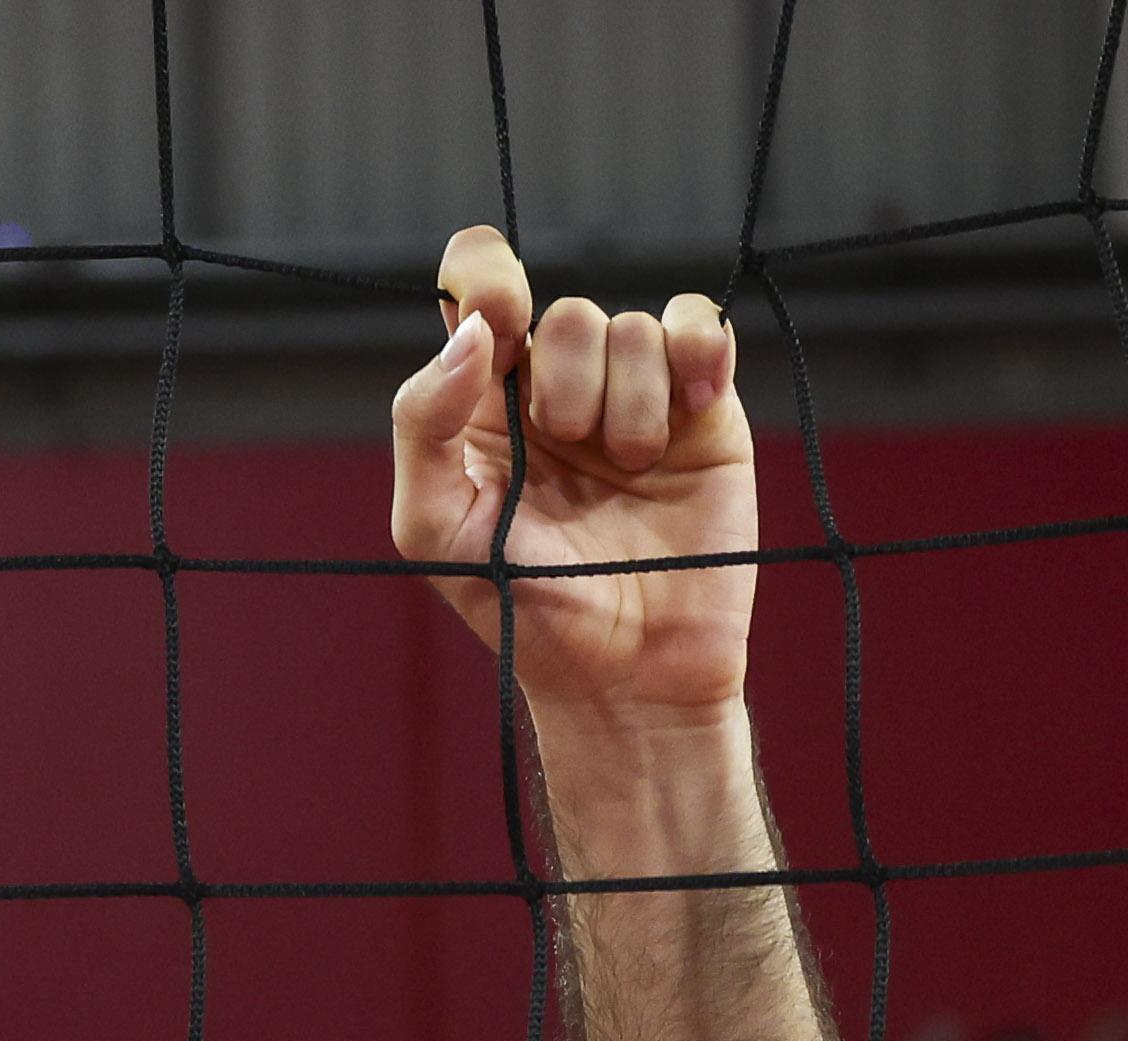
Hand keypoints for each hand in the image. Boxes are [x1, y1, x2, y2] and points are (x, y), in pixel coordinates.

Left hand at [388, 229, 752, 729]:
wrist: (629, 676)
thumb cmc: (523, 611)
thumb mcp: (435, 529)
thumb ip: (424, 421)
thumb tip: (473, 330)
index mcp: (482, 400)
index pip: (475, 284)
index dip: (487, 278)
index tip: (502, 321)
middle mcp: (557, 386)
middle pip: (564, 314)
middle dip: (566, 385)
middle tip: (571, 455)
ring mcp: (633, 394)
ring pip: (633, 326)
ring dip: (628, 405)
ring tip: (627, 474)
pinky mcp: (704, 409)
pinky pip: (700, 328)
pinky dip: (697, 355)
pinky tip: (688, 415)